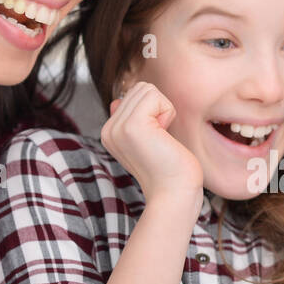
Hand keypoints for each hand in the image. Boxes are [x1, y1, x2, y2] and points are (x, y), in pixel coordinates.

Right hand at [101, 81, 202, 209]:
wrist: (174, 194)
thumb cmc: (170, 169)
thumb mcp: (147, 139)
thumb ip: (133, 118)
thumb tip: (118, 99)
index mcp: (110, 132)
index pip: (134, 94)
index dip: (154, 112)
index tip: (155, 140)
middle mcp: (108, 129)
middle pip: (140, 88)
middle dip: (160, 108)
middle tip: (161, 139)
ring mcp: (117, 127)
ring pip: (147, 90)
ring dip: (164, 111)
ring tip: (161, 139)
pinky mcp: (132, 126)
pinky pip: (155, 96)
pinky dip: (167, 112)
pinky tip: (164, 137)